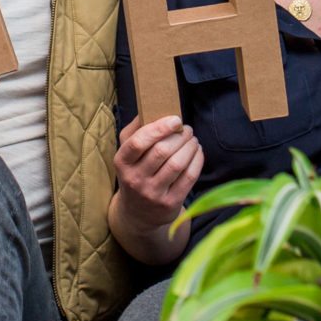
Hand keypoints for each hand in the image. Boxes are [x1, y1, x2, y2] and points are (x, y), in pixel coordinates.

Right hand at [113, 114, 202, 234]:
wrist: (137, 213)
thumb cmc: (134, 173)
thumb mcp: (126, 153)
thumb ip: (134, 130)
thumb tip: (149, 107)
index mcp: (122, 162)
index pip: (139, 142)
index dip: (160, 128)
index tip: (175, 120)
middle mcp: (135, 179)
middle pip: (162, 151)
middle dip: (180, 136)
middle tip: (187, 129)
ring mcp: (153, 193)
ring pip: (177, 164)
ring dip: (190, 146)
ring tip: (193, 139)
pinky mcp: (170, 203)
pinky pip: (189, 177)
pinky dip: (197, 160)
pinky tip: (197, 152)